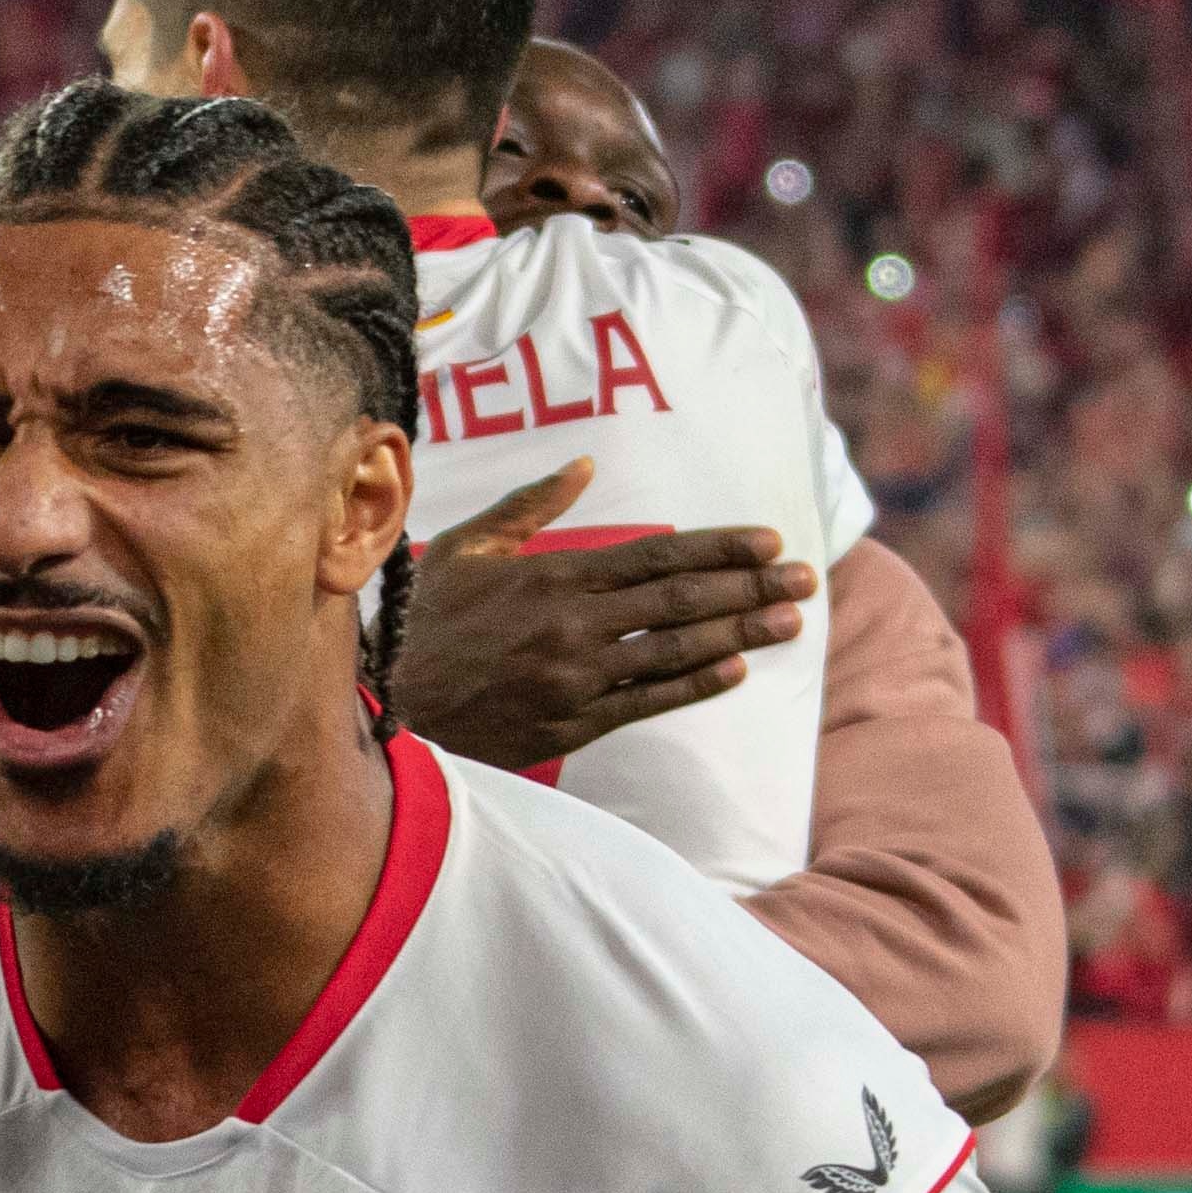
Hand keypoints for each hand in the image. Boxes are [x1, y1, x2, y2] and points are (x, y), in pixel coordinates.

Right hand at [386, 458, 812, 769]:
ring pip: (674, 653)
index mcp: (554, 575)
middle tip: (806, 580)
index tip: (769, 541)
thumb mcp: (469, 547)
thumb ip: (532, 505)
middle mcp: (574, 626)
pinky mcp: (568, 727)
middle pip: (682, 602)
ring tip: (789, 623)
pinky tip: (734, 671)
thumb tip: (584, 464)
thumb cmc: (426, 621)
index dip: (720, 549)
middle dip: (750, 588)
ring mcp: (575, 680)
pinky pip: (644, 704)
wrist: (385, 702)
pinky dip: (692, 688)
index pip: (658, 556)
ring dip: (739, 635)